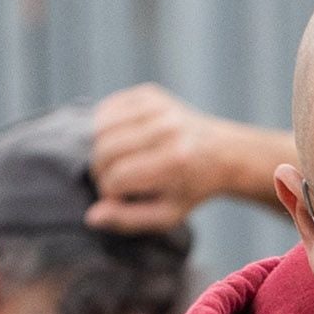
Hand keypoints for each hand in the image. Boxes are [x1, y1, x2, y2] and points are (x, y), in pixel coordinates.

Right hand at [84, 84, 283, 233]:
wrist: (222, 153)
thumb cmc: (190, 188)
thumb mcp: (166, 215)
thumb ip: (128, 220)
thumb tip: (92, 217)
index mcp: (173, 161)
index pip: (114, 179)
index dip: (109, 193)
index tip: (120, 197)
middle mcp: (166, 128)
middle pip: (103, 151)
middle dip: (101, 171)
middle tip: (116, 180)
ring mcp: (158, 106)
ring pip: (99, 129)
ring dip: (100, 150)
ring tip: (117, 162)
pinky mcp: (149, 93)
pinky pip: (105, 109)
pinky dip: (104, 128)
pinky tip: (122, 141)